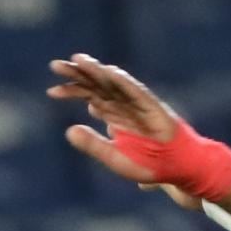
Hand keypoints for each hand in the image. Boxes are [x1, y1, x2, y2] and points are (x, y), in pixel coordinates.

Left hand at [50, 54, 230, 197]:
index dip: (71, 91)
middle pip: (97, 84)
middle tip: (55, 65)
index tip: (51, 91)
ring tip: (78, 60)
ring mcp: (139, 104)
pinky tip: (109, 72)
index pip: (89, 95)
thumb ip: (93, 145)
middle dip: (77, 74)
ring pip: (114, 83)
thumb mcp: (114, 157)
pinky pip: (137, 92)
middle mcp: (125, 105)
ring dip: (97, 71)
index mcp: (114, 115)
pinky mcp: (154, 107)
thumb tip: (68, 131)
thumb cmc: (149, 164)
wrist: (179, 169)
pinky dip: (124, 82)